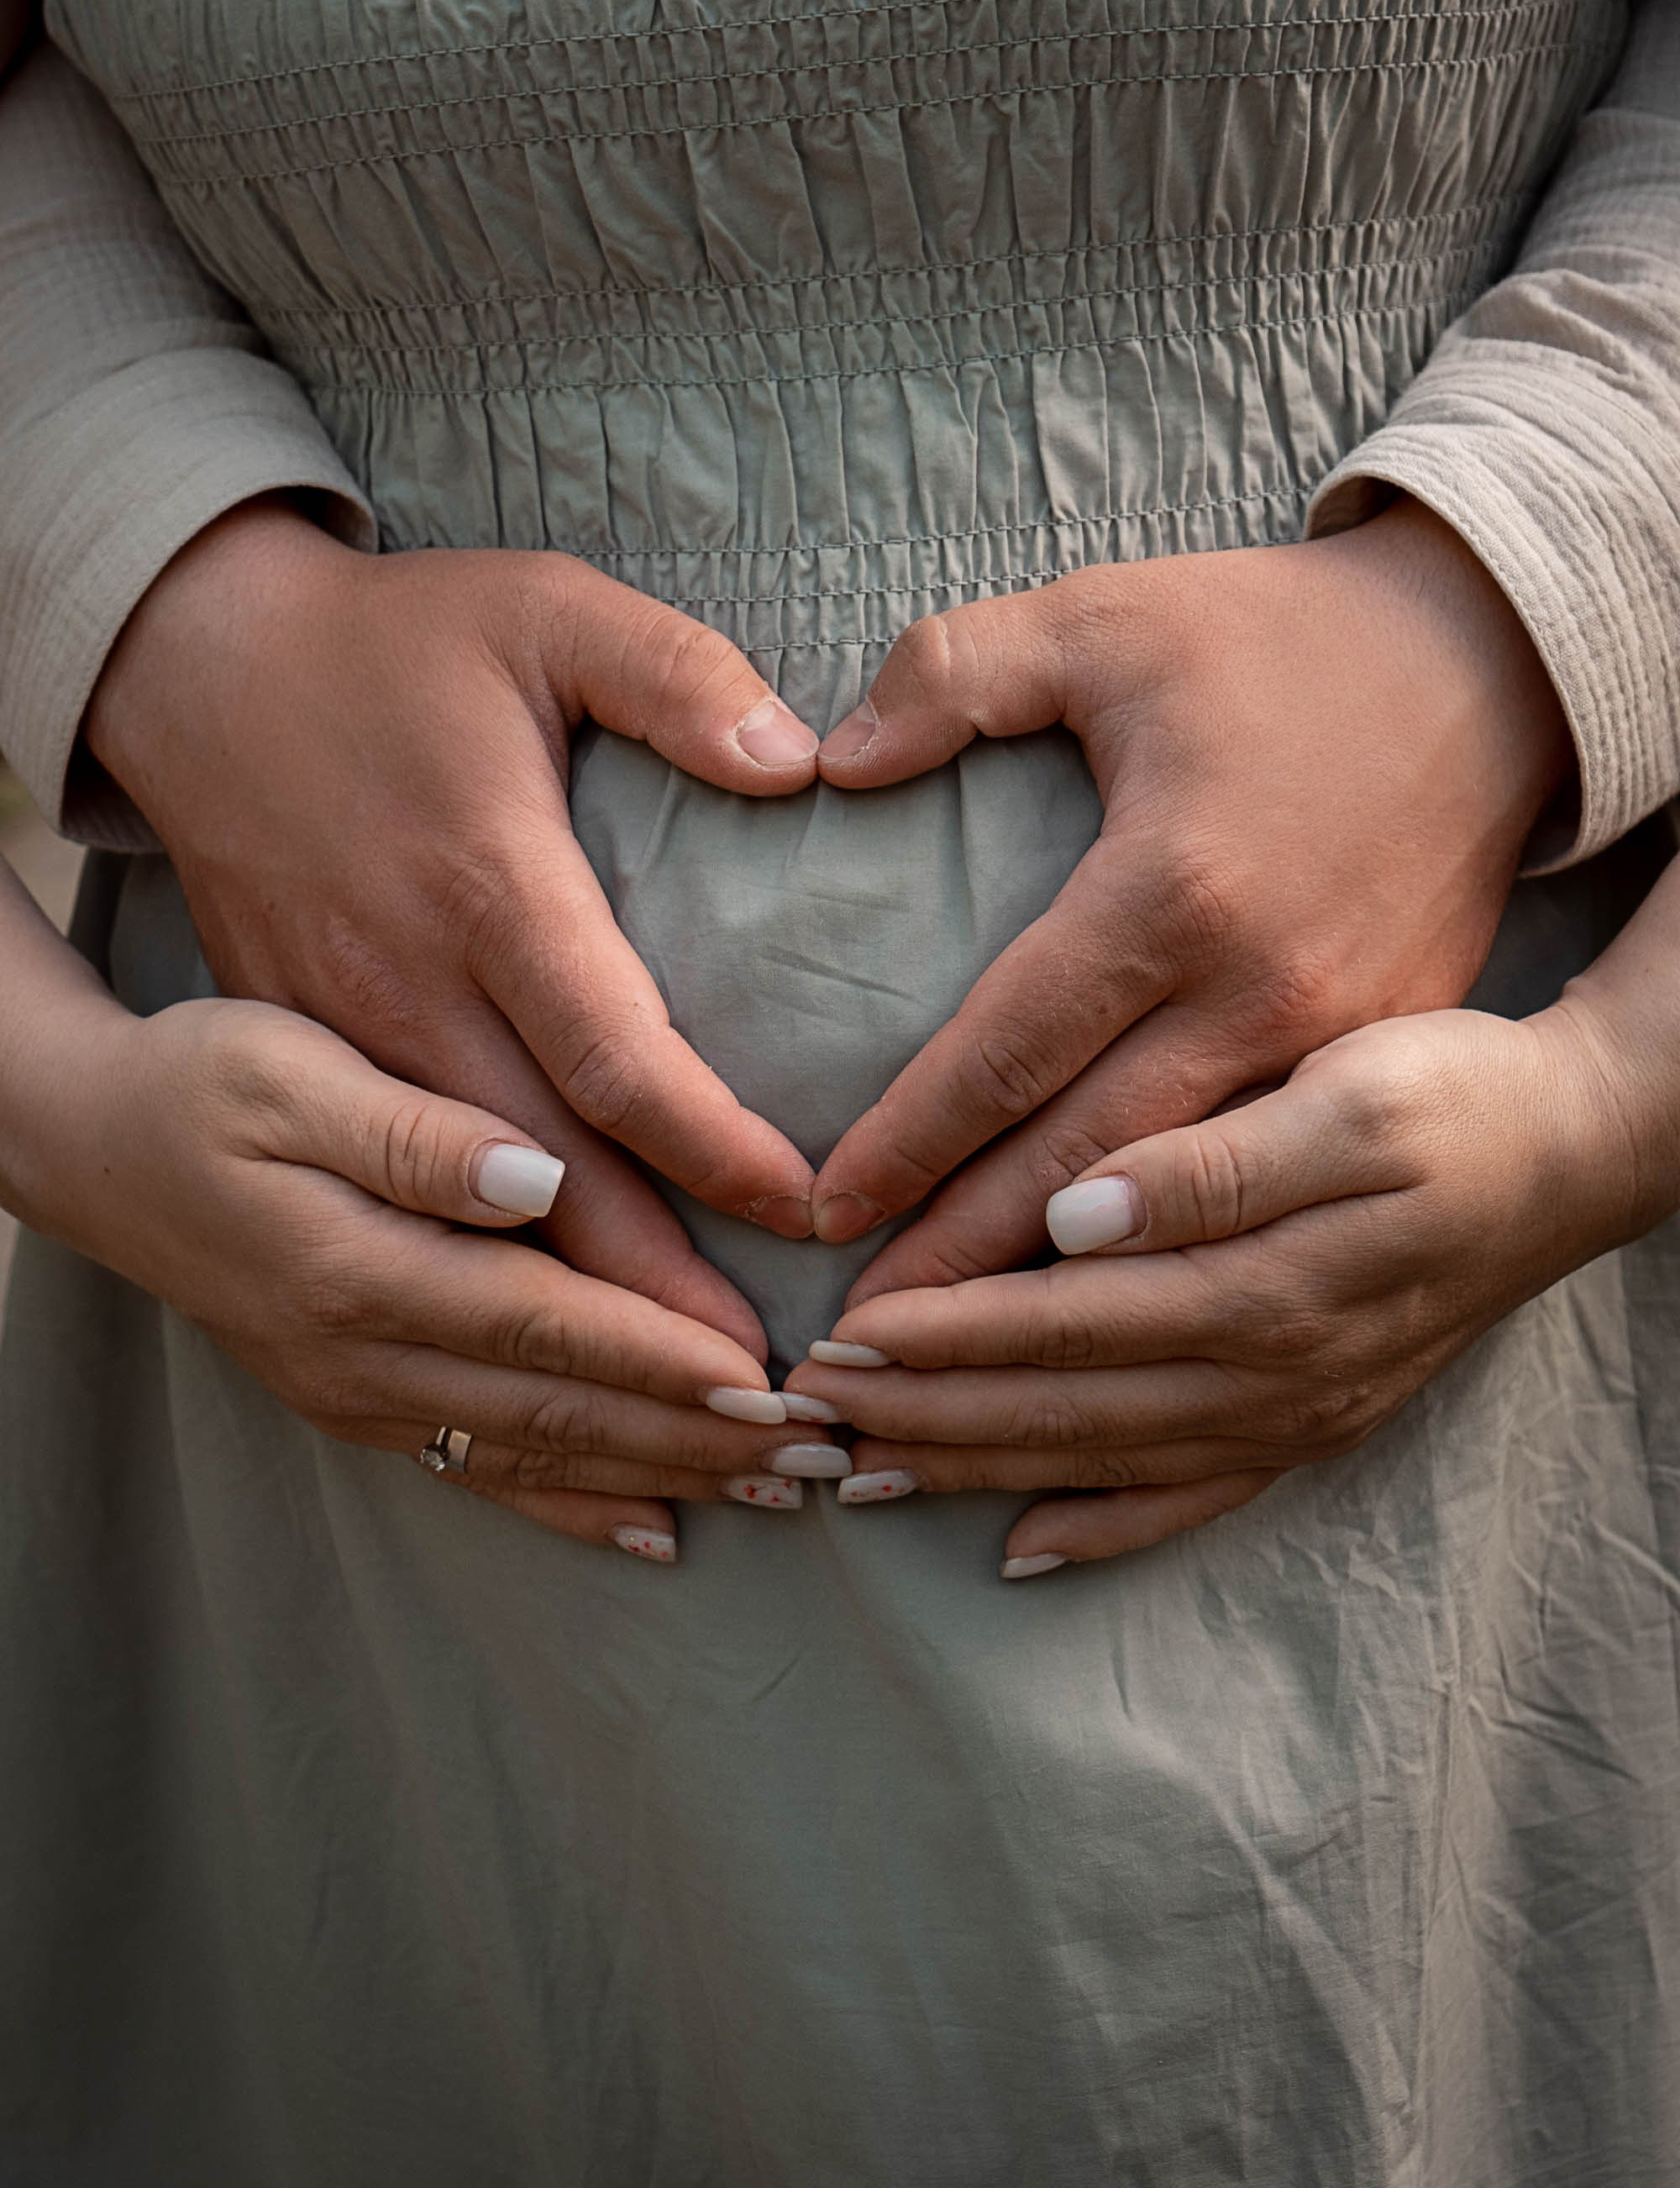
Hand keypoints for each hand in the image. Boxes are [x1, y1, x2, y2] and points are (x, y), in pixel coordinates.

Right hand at [5, 983, 839, 1556]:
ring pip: (534, 1455)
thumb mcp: (292, 1071)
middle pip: (560, 1409)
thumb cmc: (202, 1081)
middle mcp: (364, 1356)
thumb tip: (538, 1178)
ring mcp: (358, 1394)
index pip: (547, 1324)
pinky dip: (574, 1505)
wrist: (95, 1146)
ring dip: (661, 1477)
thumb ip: (417, 1134)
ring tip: (778, 1496)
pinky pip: (480, 1473)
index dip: (663, 1358)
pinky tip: (653, 1530)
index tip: (770, 1382)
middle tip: (822, 1456)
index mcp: (362, 1270)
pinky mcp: (356, 1402)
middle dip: (698, 1438)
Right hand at [87, 500, 823, 1350]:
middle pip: (547, 1189)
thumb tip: (796, 758)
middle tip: (767, 1393)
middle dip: (656, 1304)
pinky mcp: (306, 1074)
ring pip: (468, 1236)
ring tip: (693, 1423)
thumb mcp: (540, 607)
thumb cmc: (391, 645)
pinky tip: (551, 1381)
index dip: (717, 1145)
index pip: (617, 1056)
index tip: (808, 1209)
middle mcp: (408, 995)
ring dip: (579, 1339)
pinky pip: (398, 1227)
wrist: (199, 674)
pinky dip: (478, 1308)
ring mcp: (344, 1050)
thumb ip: (673, 675)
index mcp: (485, 889)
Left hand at [786, 987, 1678, 1572]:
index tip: (835, 1337)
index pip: (1060, 1319)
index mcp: (1262, 1283)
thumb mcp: (1352, 1096)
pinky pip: (1192, 1496)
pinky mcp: (1316, 1421)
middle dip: (923, 1416)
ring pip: (1103, 1458)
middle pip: (1062, 1406)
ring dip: (979, 1473)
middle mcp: (1270, 1371)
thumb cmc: (1460, 1094)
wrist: (1583, 1150)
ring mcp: (1295, 1410)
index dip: (941, 1334)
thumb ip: (1213, 1165)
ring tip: (866, 1482)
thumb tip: (1074, 1213)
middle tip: (804, 1422)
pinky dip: (1103, 1528)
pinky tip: (1024, 1548)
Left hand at [809, 502, 1572, 1292]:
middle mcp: (1259, 995)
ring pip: (1175, 1215)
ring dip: (1062, 1300)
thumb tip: (826, 761)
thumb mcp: (1105, 616)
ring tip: (958, 1371)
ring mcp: (1334, 1044)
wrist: (1492, 661)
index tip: (824, 1212)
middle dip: (965, 1268)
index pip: (1008, 1053)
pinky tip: (1110, 1338)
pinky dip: (1182, 1275)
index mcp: (1172, 891)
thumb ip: (951, 673)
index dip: (908, 1142)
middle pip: (1082, 1170)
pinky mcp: (1380, 1061)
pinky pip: (1267, 1203)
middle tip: (866, 1348)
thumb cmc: (1279, 635)